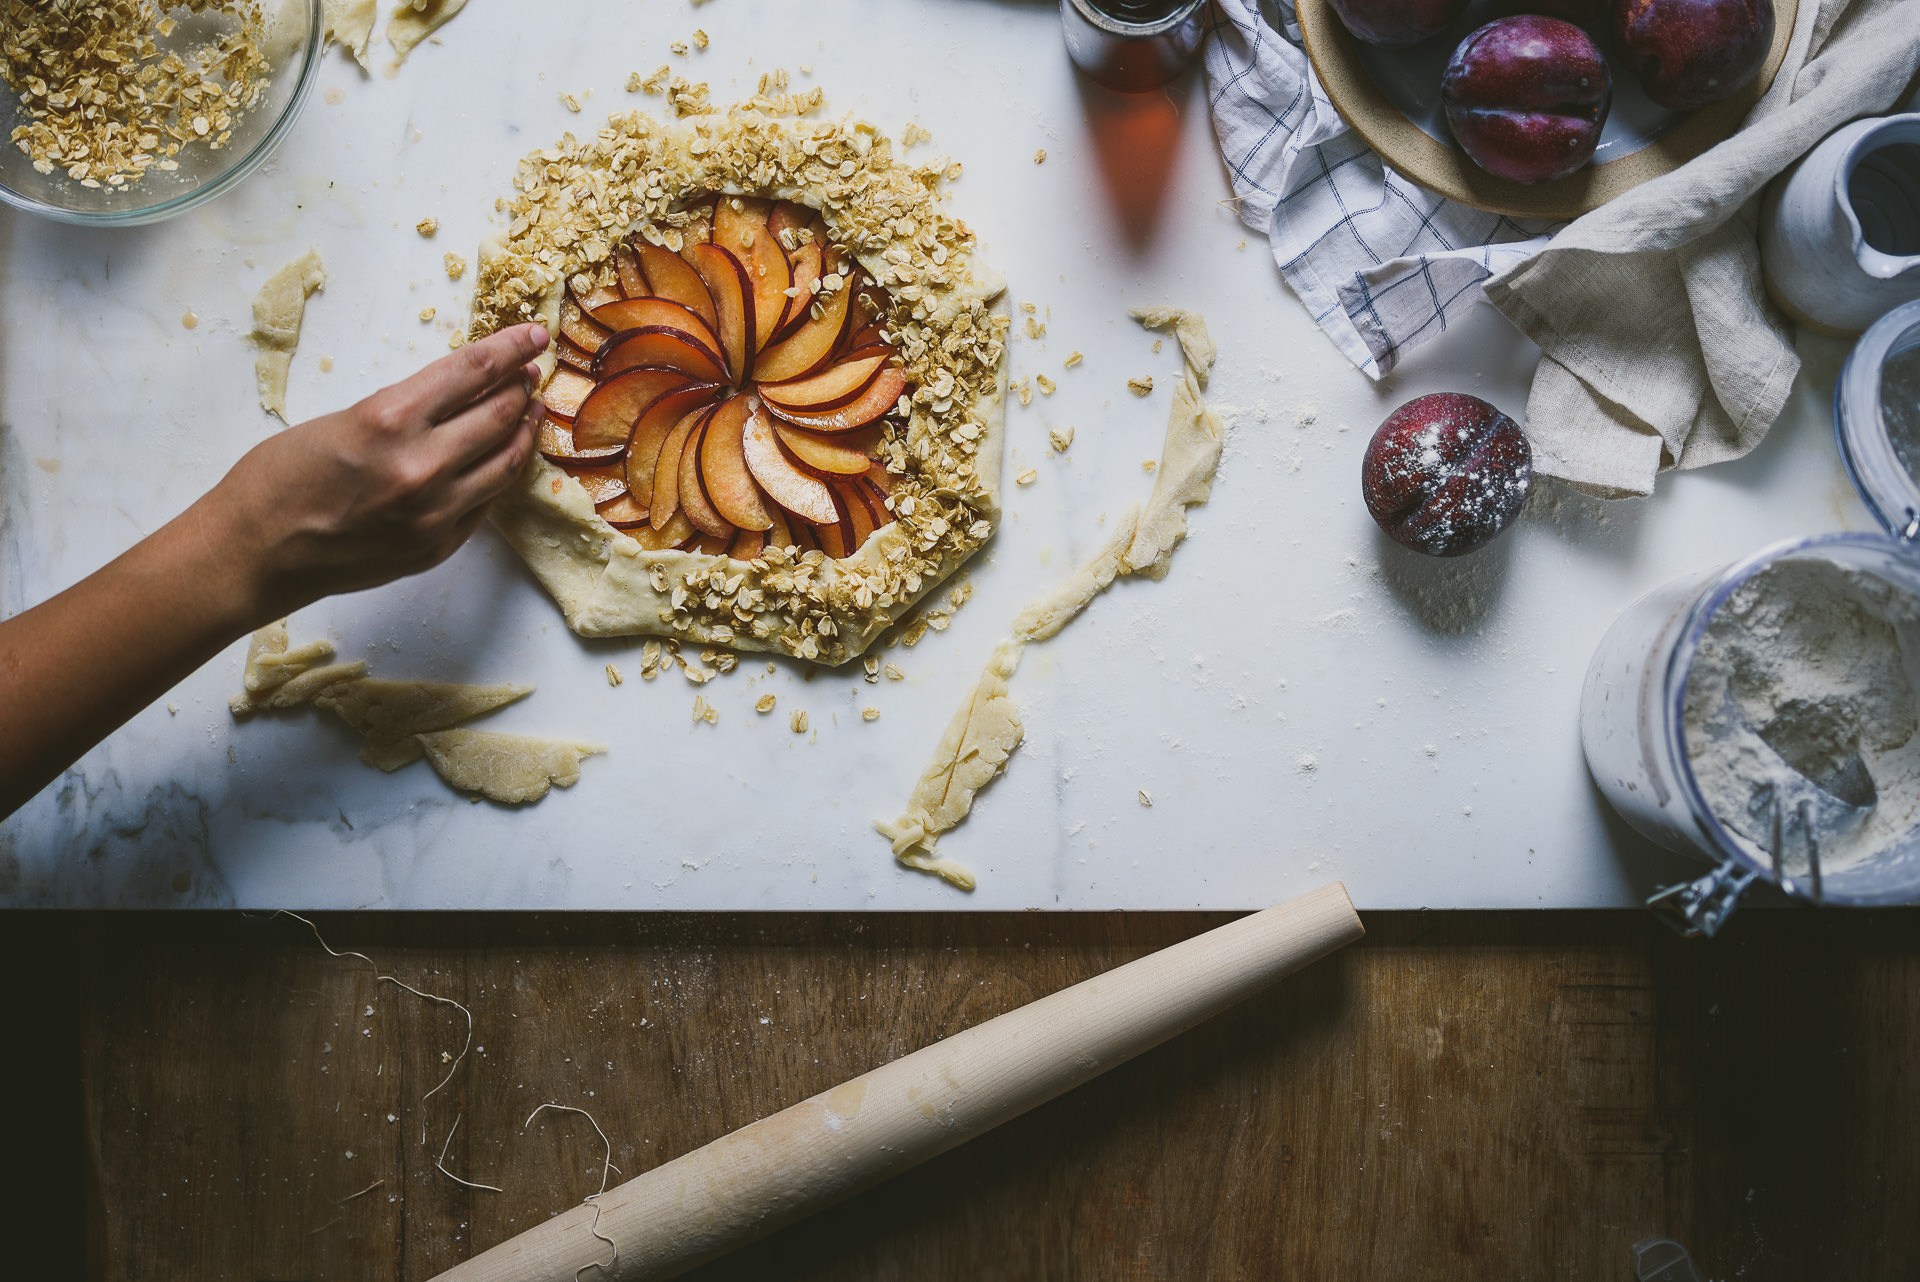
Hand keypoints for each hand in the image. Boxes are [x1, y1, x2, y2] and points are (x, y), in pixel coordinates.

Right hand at [205, 323, 550, 619]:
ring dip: (522, 431)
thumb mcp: (341, 420)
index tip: (533, 334)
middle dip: (521, 386)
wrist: (254, 553)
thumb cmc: (279, 479)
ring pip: (505, 463)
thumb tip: (459, 392)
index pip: (473, 370)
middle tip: (530, 371)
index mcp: (389, 419)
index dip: (510, 348)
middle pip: (498, 415)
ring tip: (528, 410)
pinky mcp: (437, 547)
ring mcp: (435, 513)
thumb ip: (404, 409)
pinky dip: (498, 473)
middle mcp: (422, 466)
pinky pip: (485, 502)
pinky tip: (502, 456)